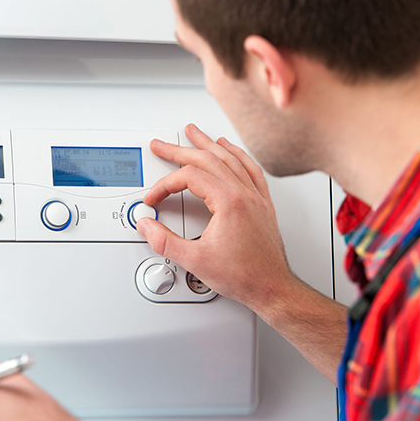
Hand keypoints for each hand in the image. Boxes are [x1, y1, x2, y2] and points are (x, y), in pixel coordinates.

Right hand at [138, 124, 292, 313]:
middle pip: (208, 159)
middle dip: (179, 150)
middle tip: (162, 145)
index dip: (165, 186)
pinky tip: (230, 149)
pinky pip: (250, 169)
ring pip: (230, 158)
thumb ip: (164, 241)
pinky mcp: (262, 204)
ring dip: (208, 144)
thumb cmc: (244, 276)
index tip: (154, 199)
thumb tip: (147, 226)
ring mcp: (255, 197)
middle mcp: (244, 194)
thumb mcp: (195, 261)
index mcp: (229, 202)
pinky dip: (237, 154)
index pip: (189, 178)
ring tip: (194, 133)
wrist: (272, 287)